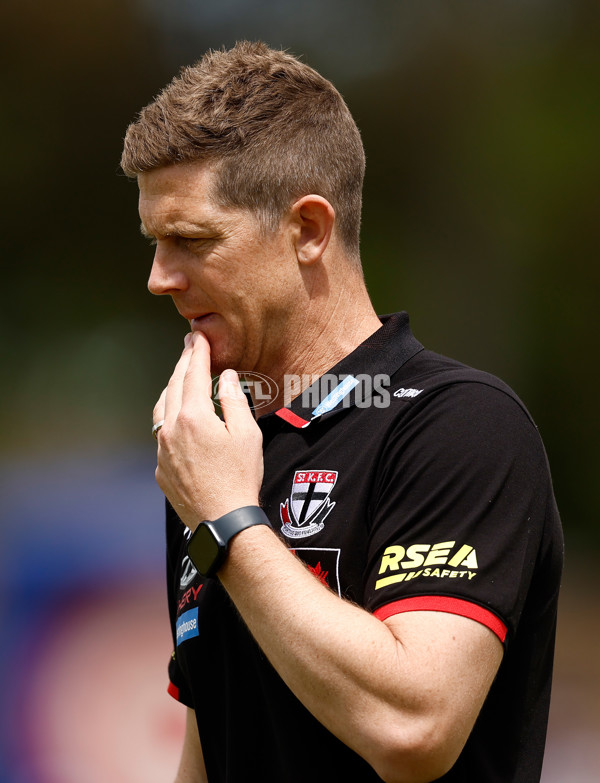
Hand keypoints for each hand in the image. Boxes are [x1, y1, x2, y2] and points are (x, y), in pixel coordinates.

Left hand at [153, 332, 263, 528]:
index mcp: (193, 416)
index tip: (198, 337)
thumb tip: (226, 376)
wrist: (223, 521)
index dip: (197, 352)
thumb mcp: (247, 434)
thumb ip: (234, 400)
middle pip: (174, 386)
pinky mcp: (161, 468)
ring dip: (172, 389)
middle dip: (183, 364)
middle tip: (190, 347)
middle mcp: (170, 429)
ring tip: (182, 378)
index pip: (193, 374)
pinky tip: (179, 418)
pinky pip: (161, 433)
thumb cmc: (240, 477)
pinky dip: (170, 416)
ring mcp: (162, 450)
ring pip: (162, 408)